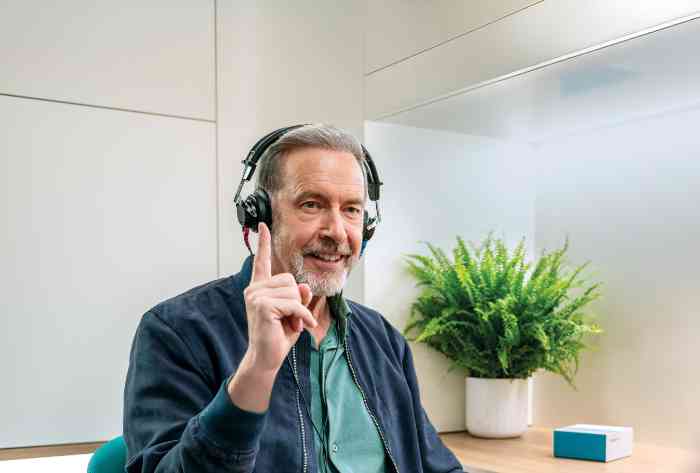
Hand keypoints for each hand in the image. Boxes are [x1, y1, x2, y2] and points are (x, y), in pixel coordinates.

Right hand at [241, 222, 316, 373]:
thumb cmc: (279, 335)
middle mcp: (255, 289)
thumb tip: (303, 287)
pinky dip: (302, 317)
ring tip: (289, 324)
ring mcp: (256, 296)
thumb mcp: (294, 312)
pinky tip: (300, 327)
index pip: (262, 261)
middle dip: (297, 301)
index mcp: (260, 288)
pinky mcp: (262, 305)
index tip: (264, 226)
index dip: (264, 243)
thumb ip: (299, 296)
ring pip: (294, 293)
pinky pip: (295, 305)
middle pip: (290, 281)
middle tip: (290, 319)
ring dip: (299, 311)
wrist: (266, 358)